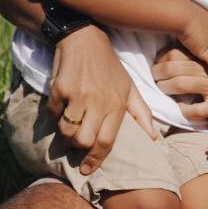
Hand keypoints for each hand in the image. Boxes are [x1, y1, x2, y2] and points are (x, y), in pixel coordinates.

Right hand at [48, 25, 157, 175]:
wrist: (84, 38)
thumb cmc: (109, 67)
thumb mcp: (130, 87)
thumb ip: (141, 114)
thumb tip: (154, 139)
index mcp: (117, 104)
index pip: (106, 141)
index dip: (96, 160)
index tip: (87, 170)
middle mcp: (98, 101)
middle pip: (83, 141)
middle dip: (78, 146)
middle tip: (77, 140)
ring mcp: (78, 95)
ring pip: (66, 131)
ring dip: (65, 133)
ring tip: (69, 124)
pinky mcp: (59, 89)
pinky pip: (53, 114)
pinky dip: (55, 114)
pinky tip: (62, 104)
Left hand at [153, 47, 207, 119]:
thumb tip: (206, 46)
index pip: (181, 52)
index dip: (165, 56)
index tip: (158, 60)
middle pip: (176, 67)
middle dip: (160, 71)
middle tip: (153, 76)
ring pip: (181, 85)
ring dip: (167, 87)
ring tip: (160, 89)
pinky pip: (197, 109)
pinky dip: (185, 110)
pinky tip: (180, 111)